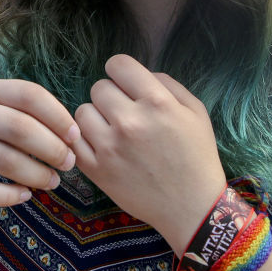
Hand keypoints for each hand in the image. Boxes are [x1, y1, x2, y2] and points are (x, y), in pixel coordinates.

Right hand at [0, 80, 78, 222]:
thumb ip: (40, 121)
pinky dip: (9, 195)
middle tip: (69, 163)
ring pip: (3, 159)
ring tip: (53, 181)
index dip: (57, 116)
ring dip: (35, 174)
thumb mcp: (14, 117)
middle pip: (18, 127)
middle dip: (51, 148)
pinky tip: (26, 195)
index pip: (29, 95)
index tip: (75, 137)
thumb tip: (73, 140)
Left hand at [72, 55, 225, 251]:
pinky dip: (85, 141)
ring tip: (113, 132)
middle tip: (125, 114)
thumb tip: (140, 74)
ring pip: (82, 112)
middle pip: (98, 88)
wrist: (191, 206)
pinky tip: (102, 146)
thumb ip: (167, 84)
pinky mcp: (96, 169)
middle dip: (111, 97)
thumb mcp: (195, 112)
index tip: (126, 85)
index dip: (122, 72)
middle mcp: (129, 121)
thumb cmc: (197, 156)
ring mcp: (109, 146)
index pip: (118, 65)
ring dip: (96, 118)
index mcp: (156, 102)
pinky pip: (74, 140)